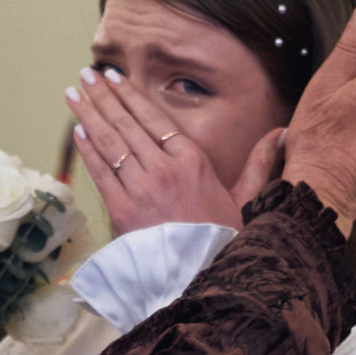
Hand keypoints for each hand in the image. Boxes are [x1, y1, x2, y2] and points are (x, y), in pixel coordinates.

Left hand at [70, 69, 284, 234]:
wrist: (203, 279)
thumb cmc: (225, 240)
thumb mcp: (247, 198)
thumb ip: (259, 162)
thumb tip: (282, 133)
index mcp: (193, 161)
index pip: (154, 118)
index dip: (131, 95)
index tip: (114, 77)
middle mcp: (164, 169)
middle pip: (127, 124)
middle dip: (103, 96)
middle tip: (85, 75)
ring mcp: (141, 189)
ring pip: (110, 142)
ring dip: (89, 114)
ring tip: (73, 93)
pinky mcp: (122, 211)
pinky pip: (101, 173)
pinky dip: (87, 149)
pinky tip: (77, 130)